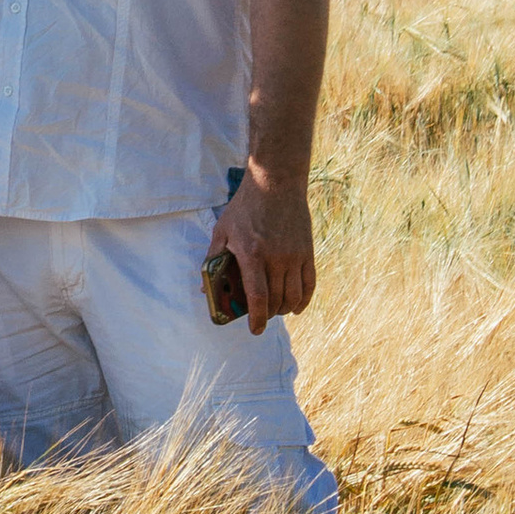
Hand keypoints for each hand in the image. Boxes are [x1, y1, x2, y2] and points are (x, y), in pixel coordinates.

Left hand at [209, 166, 315, 334]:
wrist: (275, 183)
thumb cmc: (245, 207)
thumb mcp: (223, 230)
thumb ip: (214, 260)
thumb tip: (205, 288)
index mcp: (252, 255)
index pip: (258, 297)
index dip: (257, 318)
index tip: (255, 330)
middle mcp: (276, 258)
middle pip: (277, 300)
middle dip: (268, 314)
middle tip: (261, 316)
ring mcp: (294, 255)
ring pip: (294, 296)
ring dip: (285, 309)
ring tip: (276, 310)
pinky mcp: (307, 251)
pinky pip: (310, 284)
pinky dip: (303, 299)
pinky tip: (296, 306)